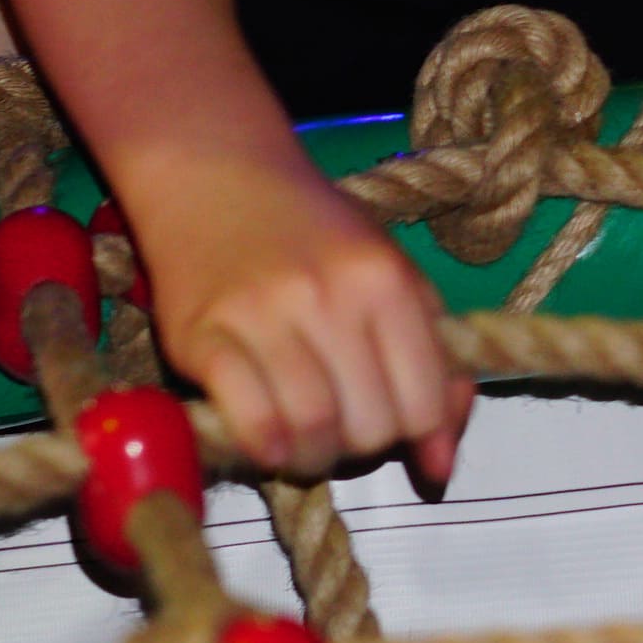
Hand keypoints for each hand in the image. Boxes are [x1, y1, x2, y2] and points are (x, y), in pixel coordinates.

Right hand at [132, 149, 468, 483]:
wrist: (217, 175)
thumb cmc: (315, 232)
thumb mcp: (394, 276)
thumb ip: (434, 364)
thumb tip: (441, 466)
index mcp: (387, 280)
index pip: (423, 402)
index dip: (417, 434)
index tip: (396, 427)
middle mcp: (330, 296)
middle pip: (369, 425)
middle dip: (364, 446)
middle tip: (345, 429)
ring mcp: (263, 315)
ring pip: (312, 429)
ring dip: (314, 457)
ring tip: (308, 440)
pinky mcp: (201, 335)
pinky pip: (247, 419)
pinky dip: (266, 447)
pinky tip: (271, 441)